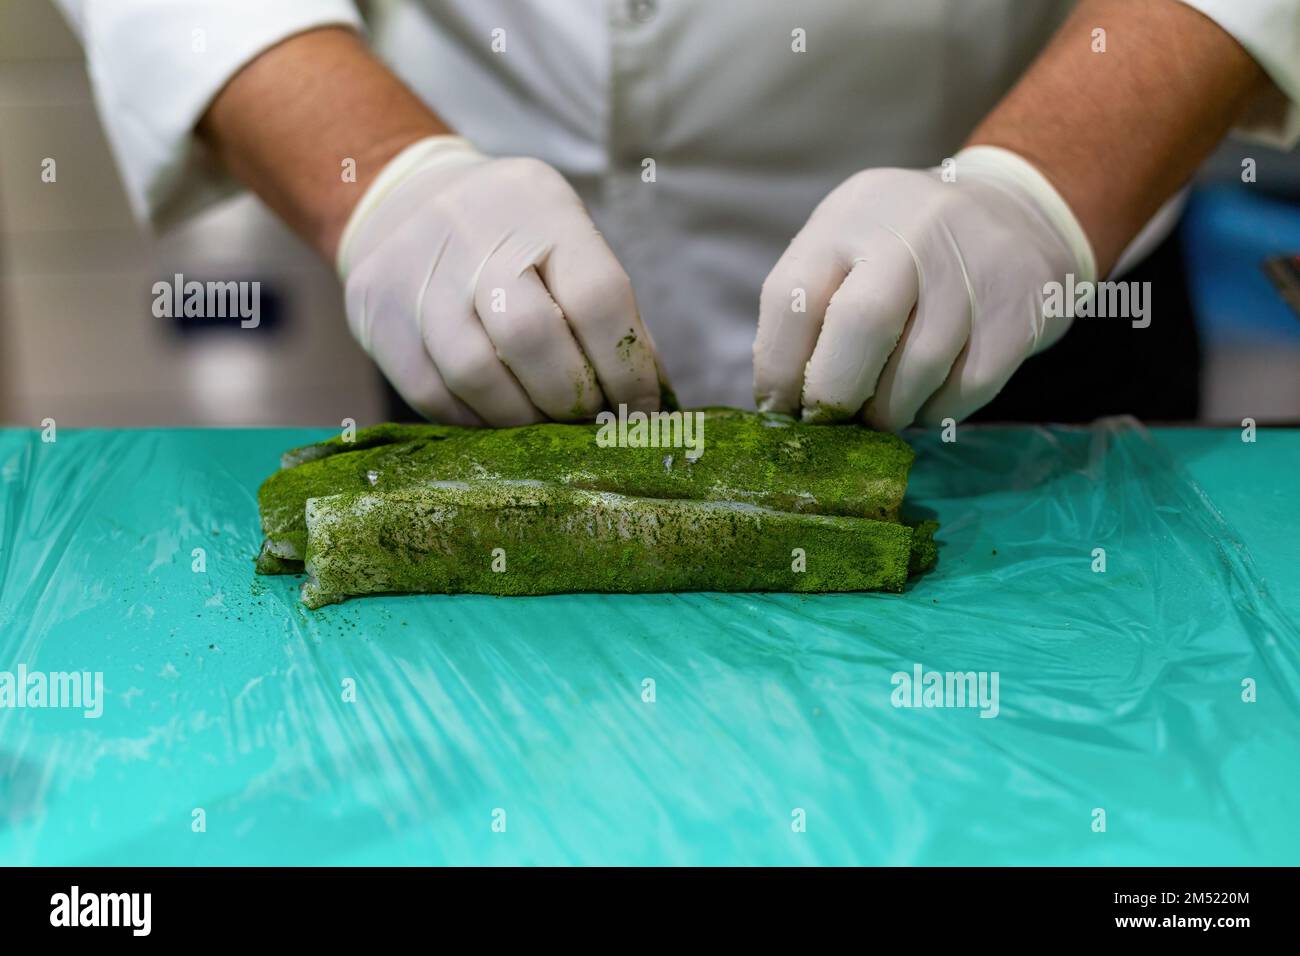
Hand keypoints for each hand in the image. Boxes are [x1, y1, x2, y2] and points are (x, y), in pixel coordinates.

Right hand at [338, 136, 663, 424]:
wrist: (407, 200)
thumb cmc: (514, 238)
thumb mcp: (568, 244)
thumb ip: (609, 317)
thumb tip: (649, 404)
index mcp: (540, 205)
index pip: (597, 297)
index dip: (627, 369)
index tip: (641, 408)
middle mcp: (471, 228)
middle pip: (531, 336)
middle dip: (571, 397)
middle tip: (588, 418)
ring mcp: (415, 271)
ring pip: (476, 374)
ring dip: (523, 417)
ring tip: (544, 421)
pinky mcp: (375, 312)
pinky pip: (432, 394)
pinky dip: (476, 421)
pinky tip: (499, 417)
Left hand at [753, 146, 1095, 429]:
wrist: (1020, 214)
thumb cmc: (907, 250)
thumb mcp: (850, 248)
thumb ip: (814, 310)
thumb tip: (782, 403)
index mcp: (850, 215)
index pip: (793, 296)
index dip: (777, 368)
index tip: (780, 407)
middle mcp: (912, 230)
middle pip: (860, 326)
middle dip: (835, 393)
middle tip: (831, 420)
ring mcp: (973, 266)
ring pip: (918, 368)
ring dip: (889, 411)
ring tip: (882, 411)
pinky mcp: (1019, 309)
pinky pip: (966, 388)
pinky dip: (937, 410)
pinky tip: (929, 399)